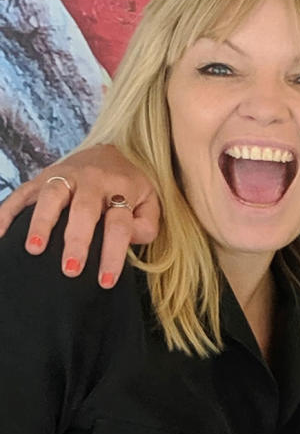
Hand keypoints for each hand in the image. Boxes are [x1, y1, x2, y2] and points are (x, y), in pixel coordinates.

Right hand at [0, 145, 158, 287]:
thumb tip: (130, 239)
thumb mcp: (150, 201)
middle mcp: (92, 179)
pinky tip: (0, 233)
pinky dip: (7, 211)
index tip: (106, 280)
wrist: (107, 152)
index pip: (119, 224)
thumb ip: (146, 223)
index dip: (113, 253)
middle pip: (84, 210)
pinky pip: (21, 193)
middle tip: (70, 269)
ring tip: (35, 249)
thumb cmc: (129, 186)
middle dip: (77, 240)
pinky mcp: (41, 177)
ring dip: (42, 222)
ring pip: (52, 196)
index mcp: (122, 187)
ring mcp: (64, 176)